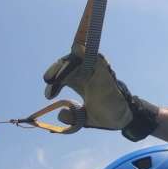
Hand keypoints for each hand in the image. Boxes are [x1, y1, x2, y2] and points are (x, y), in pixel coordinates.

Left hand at [42, 45, 159, 139]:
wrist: (120, 120)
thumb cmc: (103, 115)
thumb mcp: (82, 118)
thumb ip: (71, 117)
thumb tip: (60, 114)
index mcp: (78, 81)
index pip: (62, 74)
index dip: (54, 83)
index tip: (49, 95)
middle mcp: (86, 73)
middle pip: (68, 63)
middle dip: (56, 69)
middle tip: (48, 79)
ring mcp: (95, 71)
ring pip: (78, 58)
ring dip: (66, 64)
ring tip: (54, 74)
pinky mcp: (105, 73)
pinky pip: (96, 58)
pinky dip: (87, 52)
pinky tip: (78, 48)